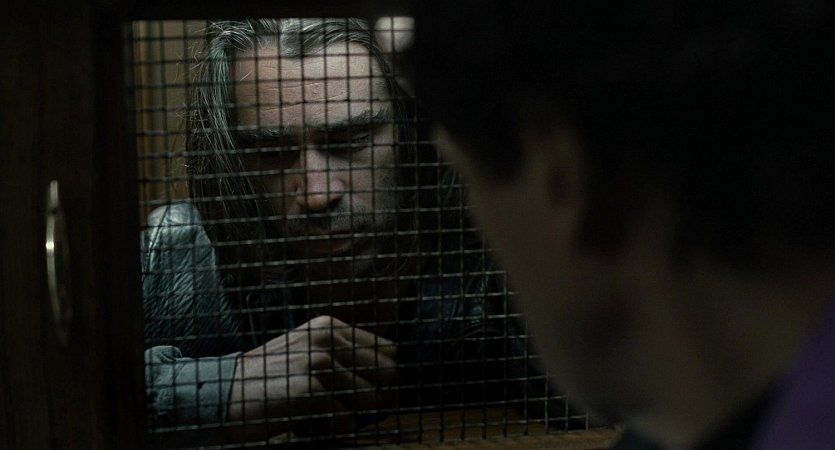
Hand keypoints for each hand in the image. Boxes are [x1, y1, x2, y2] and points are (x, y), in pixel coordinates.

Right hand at [226, 315, 397, 440]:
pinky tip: (313, 423)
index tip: (373, 398)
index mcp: (330, 327)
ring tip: (330, 418)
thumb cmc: (269, 380)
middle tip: (357, 415)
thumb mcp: (307, 352)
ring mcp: (318, 361)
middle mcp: (327, 337)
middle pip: (389, 374)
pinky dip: (335, 429)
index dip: (387, 379)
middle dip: (380, 401)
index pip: (390, 351)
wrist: (222, 393)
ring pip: (371, 400)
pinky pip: (346, 420)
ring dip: (356, 418)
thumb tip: (390, 382)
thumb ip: (343, 356)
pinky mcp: (308, 389)